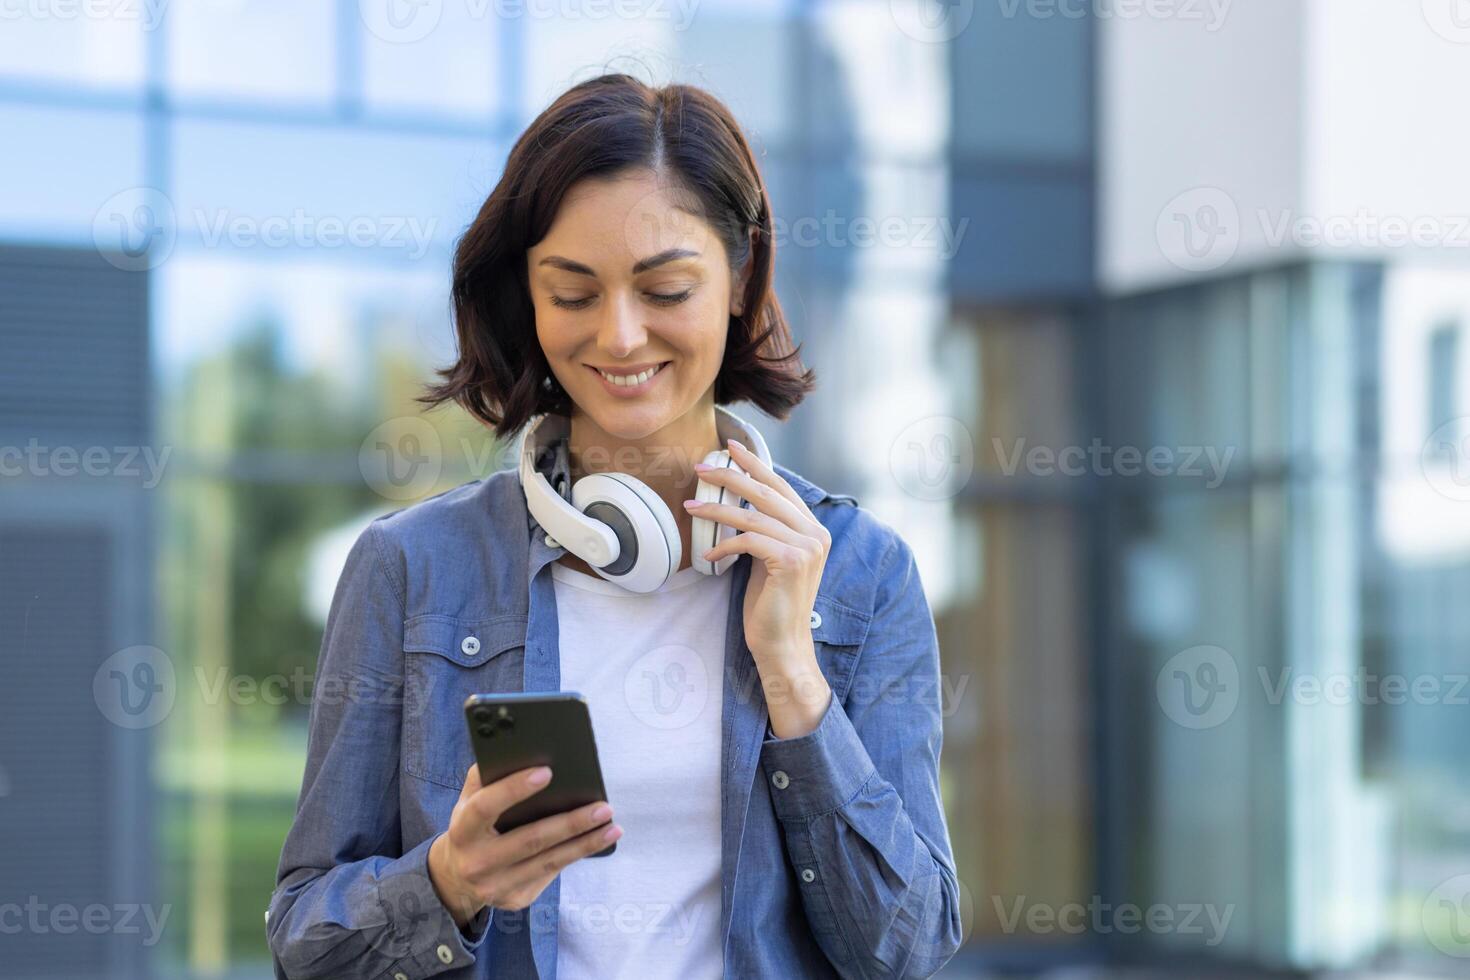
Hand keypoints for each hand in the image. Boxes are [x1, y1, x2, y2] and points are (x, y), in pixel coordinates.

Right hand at [427, 763, 621, 929]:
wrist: (455, 878)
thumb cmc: (472, 826)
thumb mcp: (467, 801)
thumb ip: (486, 776)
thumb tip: (523, 750)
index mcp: (462, 830)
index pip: (486, 806)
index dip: (514, 789)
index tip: (547, 771)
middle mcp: (477, 862)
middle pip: (530, 840)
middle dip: (571, 823)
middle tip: (603, 807)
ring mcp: (496, 886)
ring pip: (549, 862)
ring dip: (585, 844)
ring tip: (612, 827)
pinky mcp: (516, 899)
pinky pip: (551, 875)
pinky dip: (575, 856)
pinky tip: (596, 842)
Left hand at [683, 438, 831, 663]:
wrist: (783, 645)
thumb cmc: (770, 604)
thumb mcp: (769, 559)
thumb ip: (765, 530)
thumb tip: (738, 502)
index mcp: (813, 530)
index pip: (781, 487)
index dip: (756, 465)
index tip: (731, 447)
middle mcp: (816, 534)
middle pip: (766, 493)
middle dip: (731, 476)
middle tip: (702, 467)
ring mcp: (807, 547)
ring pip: (752, 515)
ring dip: (716, 510)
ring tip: (691, 507)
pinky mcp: (791, 561)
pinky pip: (749, 540)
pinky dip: (724, 546)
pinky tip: (708, 557)